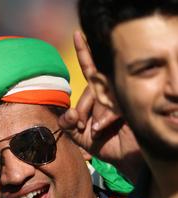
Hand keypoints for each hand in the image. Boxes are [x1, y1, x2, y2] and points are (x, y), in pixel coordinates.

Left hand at [58, 31, 142, 179]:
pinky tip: (100, 129)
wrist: (127, 161)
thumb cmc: (106, 145)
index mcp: (100, 95)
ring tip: (93, 129)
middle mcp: (112, 92)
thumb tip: (67, 113)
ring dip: (92, 113)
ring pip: (102, 94)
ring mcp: (123, 97)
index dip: (85, 52)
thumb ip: (67, 125)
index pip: (91, 71)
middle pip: (92, 85)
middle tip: (80, 125)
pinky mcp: (131, 105)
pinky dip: (104, 119)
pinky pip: (113, 105)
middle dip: (81, 107)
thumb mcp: (79, 136)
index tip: (78, 34)